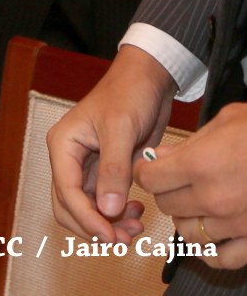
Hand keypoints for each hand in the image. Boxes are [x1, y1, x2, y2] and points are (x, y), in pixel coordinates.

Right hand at [46, 44, 174, 243]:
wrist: (147, 81)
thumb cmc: (127, 94)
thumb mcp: (120, 130)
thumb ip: (113, 170)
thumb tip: (107, 209)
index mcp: (63, 145)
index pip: (66, 192)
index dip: (87, 219)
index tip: (110, 237)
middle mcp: (69, 159)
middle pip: (69, 206)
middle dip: (93, 227)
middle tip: (123, 239)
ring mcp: (87, 167)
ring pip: (87, 209)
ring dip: (107, 224)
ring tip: (135, 227)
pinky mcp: (106, 172)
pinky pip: (104, 203)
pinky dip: (118, 214)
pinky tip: (137, 211)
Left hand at [138, 101, 246, 268]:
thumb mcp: (224, 122)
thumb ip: (186, 144)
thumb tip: (157, 158)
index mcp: (201, 165)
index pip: (150, 180)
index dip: (146, 172)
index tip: (150, 167)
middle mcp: (215, 198)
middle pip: (166, 205)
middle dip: (165, 192)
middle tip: (175, 182)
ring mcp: (236, 223)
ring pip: (188, 232)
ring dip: (186, 219)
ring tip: (194, 205)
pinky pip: (222, 258)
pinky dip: (210, 251)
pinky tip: (210, 236)